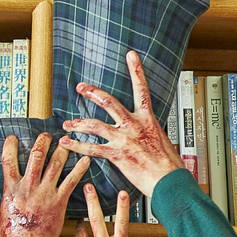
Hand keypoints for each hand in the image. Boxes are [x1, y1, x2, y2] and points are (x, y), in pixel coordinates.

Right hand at [0, 133, 88, 236]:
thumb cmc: (13, 235)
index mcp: (11, 189)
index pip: (8, 161)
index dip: (10, 147)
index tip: (12, 137)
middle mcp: (28, 187)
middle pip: (36, 157)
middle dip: (41, 143)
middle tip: (46, 135)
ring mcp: (45, 192)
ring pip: (55, 165)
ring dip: (61, 151)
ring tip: (67, 141)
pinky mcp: (59, 200)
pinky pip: (71, 181)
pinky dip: (79, 169)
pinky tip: (86, 160)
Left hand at [62, 50, 185, 196]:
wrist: (169, 181)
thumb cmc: (168, 164)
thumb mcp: (161, 140)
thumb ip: (148, 131)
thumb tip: (144, 129)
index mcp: (148, 119)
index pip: (142, 89)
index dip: (136, 70)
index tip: (131, 55)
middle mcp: (134, 125)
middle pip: (109, 102)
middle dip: (92, 93)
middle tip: (81, 87)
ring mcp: (124, 139)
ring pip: (95, 125)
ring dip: (78, 123)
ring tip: (67, 123)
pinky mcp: (117, 155)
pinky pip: (92, 148)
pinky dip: (76, 146)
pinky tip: (67, 143)